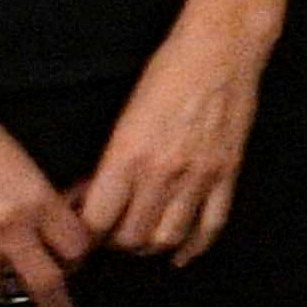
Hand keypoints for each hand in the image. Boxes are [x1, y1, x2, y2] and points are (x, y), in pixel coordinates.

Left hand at [72, 3, 274, 263]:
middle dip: (114, 242)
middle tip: (109, 233)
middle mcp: (162, 173)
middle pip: (130, 236)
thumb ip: (112, 160)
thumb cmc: (168, 72)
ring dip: (148, 246)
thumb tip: (91, 193)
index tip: (80, 232)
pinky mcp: (226, 175)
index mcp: (128, 155)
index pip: (97, 220)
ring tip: (139, 239)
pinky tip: (180, 255)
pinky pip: (210, 226)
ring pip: (167, 238)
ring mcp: (198, 177)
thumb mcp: (125, 115)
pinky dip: (193, 248)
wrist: (220, 52)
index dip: (84, 234)